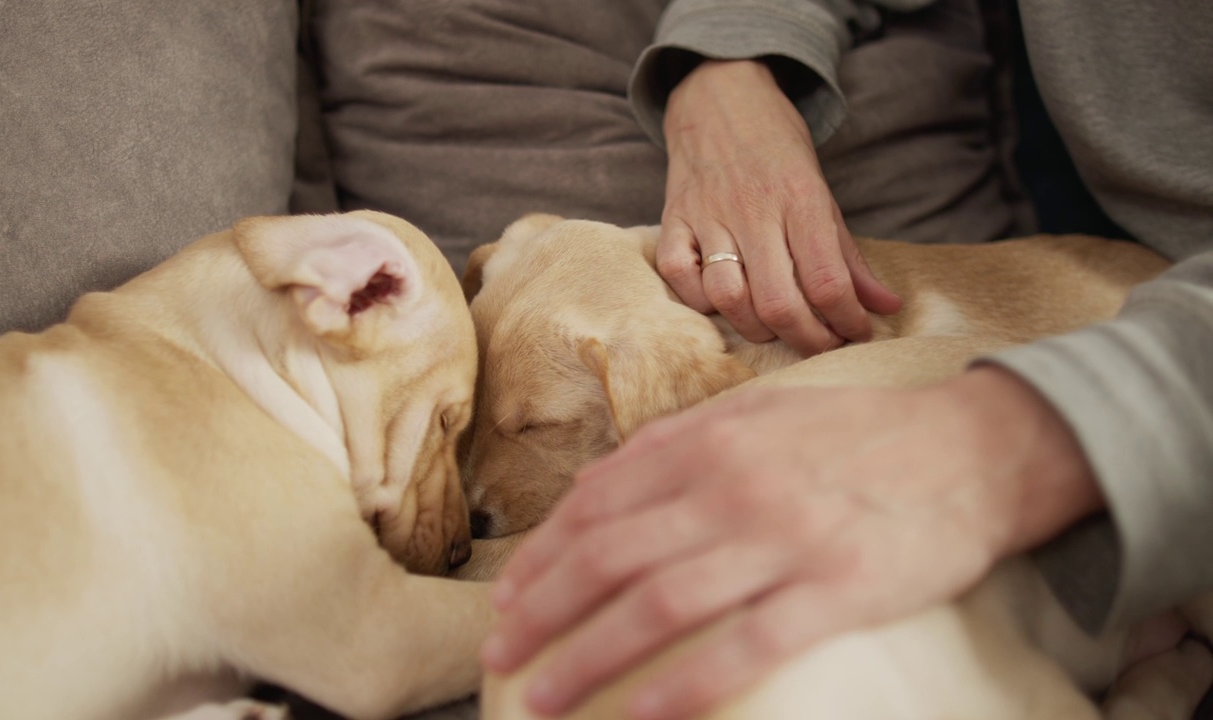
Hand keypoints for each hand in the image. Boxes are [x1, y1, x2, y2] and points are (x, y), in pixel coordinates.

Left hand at [481, 367, 1101, 718]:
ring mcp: (784, 539)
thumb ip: (677, 444)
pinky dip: (688, 686)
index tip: (508, 598)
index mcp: (708, 442)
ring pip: (659, 604)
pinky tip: (645, 719)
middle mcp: (733, 487)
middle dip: (542, 611)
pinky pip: (746, 647)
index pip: (596, 505)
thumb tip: (598, 486)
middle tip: (502, 654)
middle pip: (609, 557)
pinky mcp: (838, 590)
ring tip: (544, 699)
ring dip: (590, 656)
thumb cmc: (856, 435)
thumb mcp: (757, 414)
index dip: (542, 557)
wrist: (974, 448)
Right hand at [658, 60, 901, 355]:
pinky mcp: (673, 218)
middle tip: (820, 344)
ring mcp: (708, 215)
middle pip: (778, 301)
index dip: (847, 320)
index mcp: (801, 199)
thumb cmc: (777, 149)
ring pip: (727, 297)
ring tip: (772, 328)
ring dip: (753, 328)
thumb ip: (849, 256)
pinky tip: (721, 300)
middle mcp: (754, 209)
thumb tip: (886, 307)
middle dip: (805, 339)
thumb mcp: (822, 194)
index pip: (827, 280)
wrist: (720, 95)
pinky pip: (678, 276)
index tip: (856, 332)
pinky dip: (699, 300)